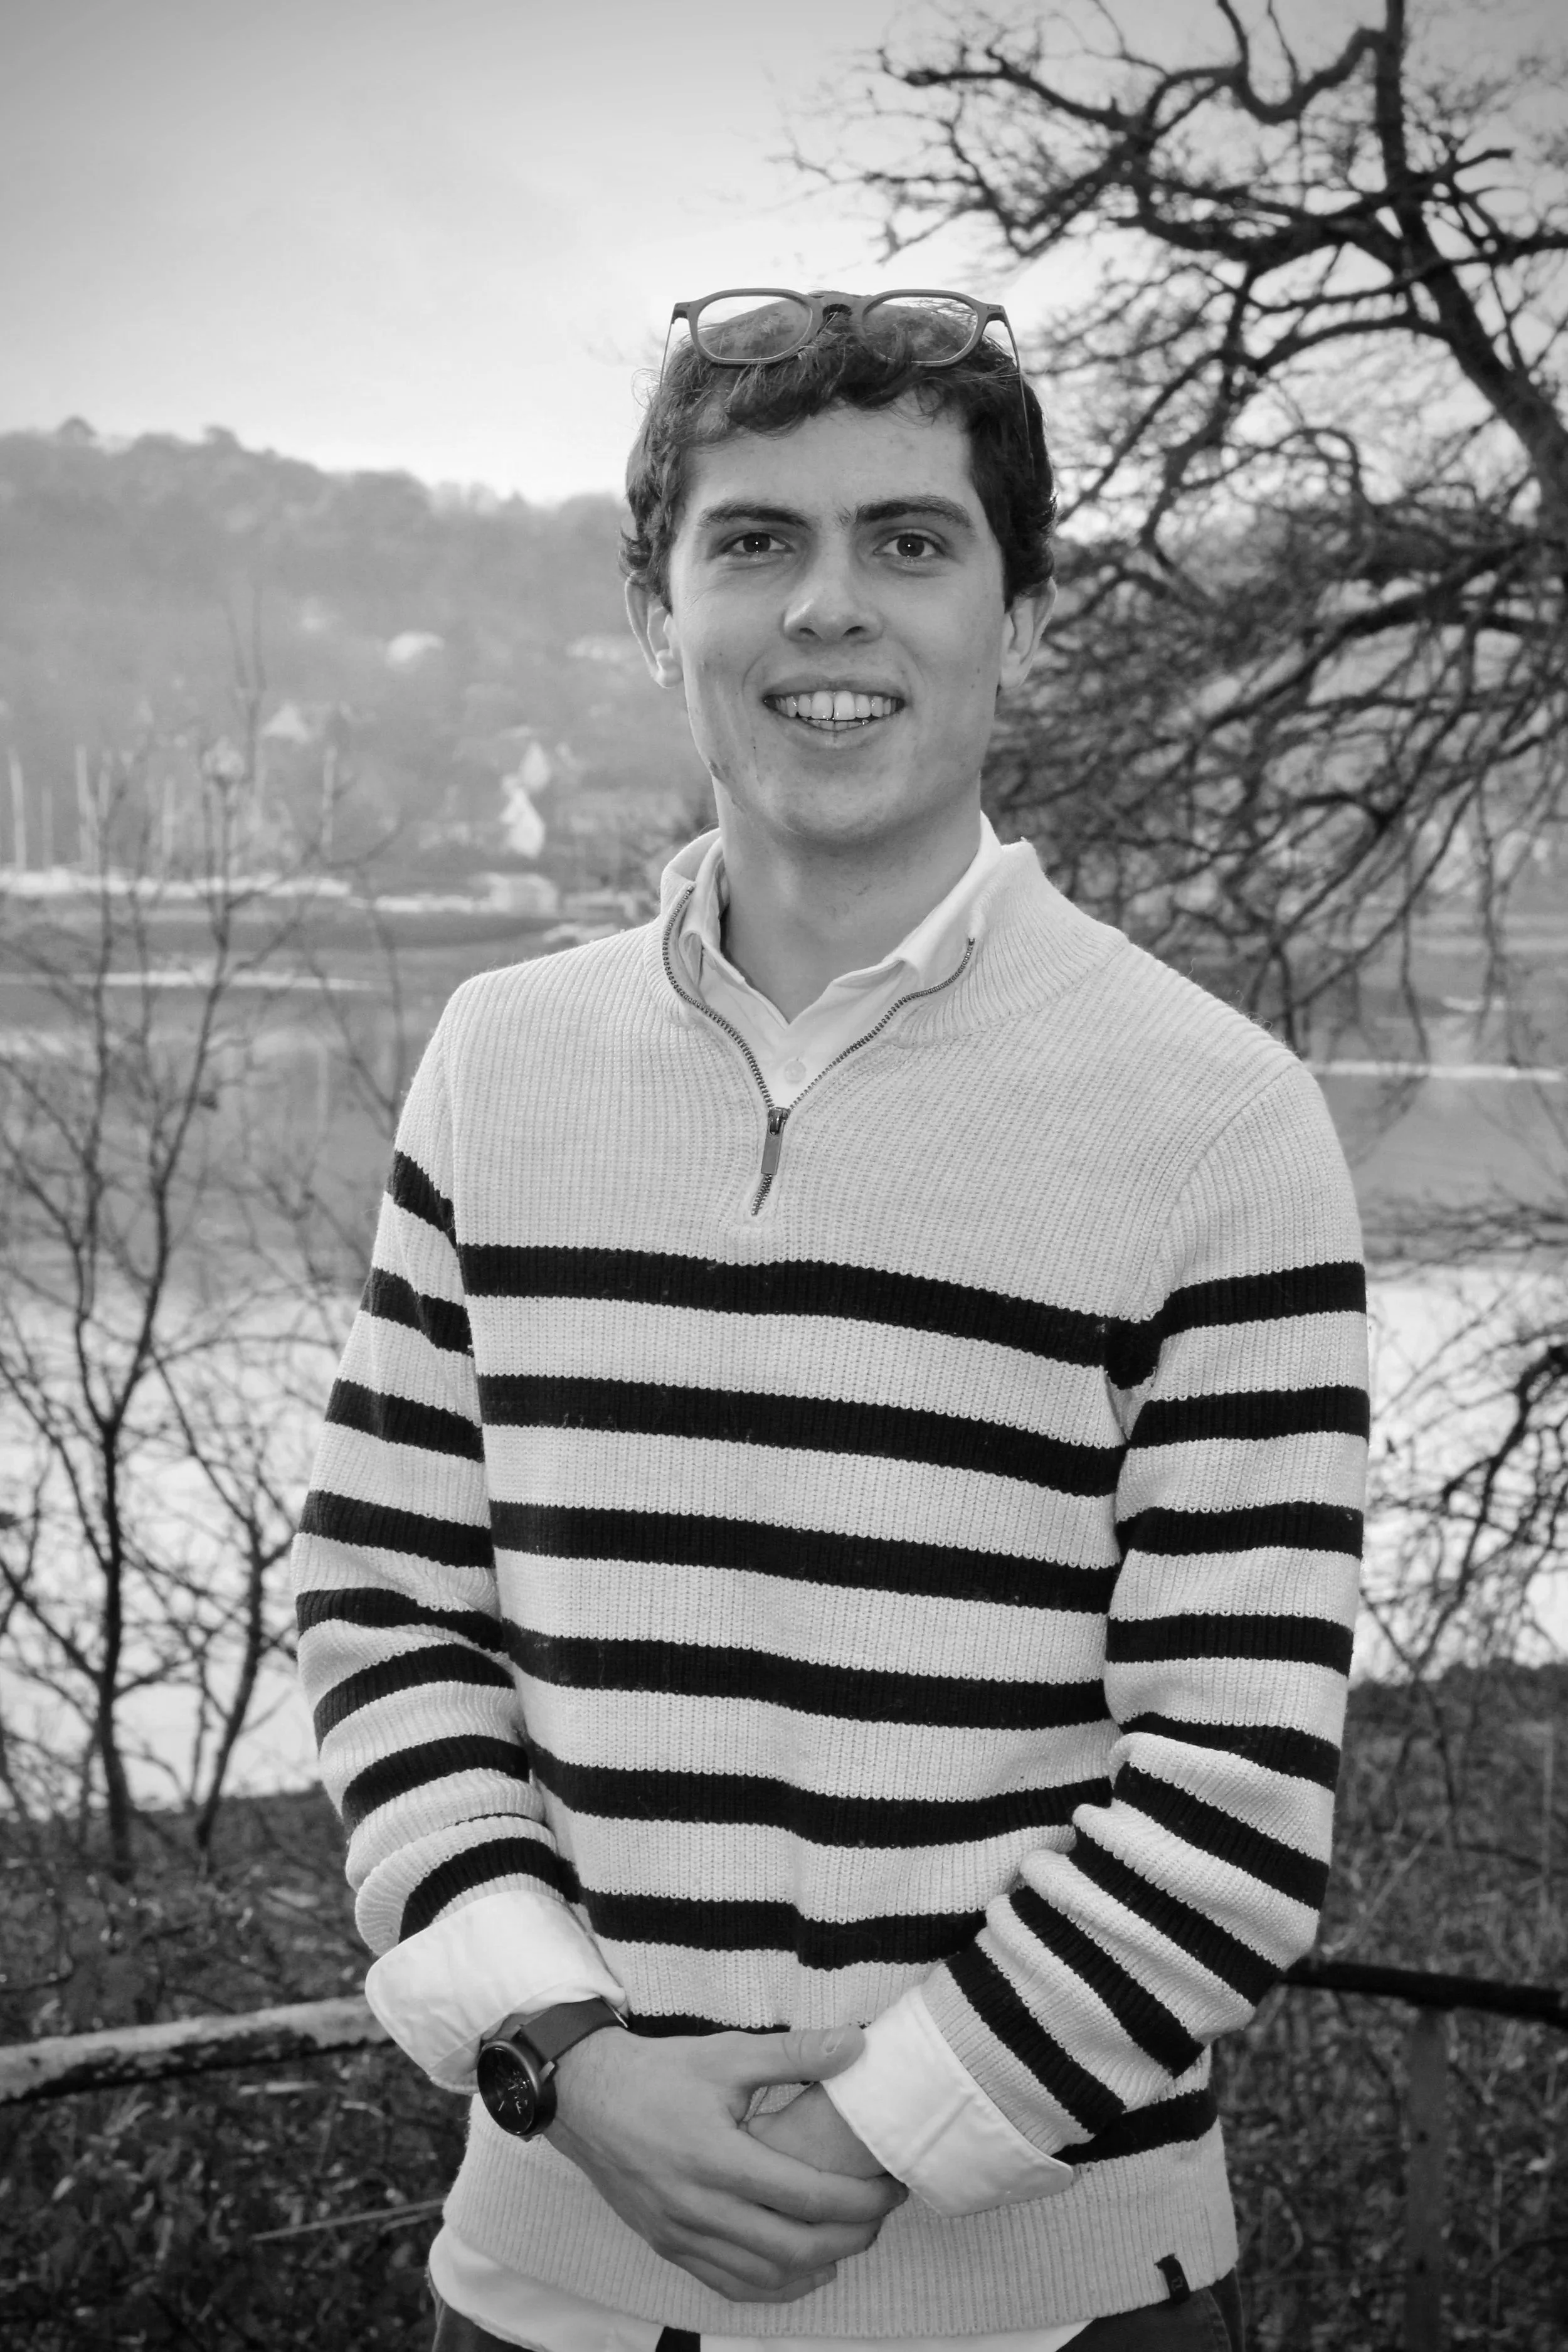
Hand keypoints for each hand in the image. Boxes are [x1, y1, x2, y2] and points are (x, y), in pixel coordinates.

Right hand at [546, 2023, 906, 2302]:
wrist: (586, 2097)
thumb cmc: (660, 2073)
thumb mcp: (727, 2053)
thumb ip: (795, 2053)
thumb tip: (856, 2046)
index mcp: (718, 2158)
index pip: (807, 2197)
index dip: (860, 2200)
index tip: (891, 2188)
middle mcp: (699, 2207)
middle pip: (794, 2248)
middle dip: (850, 2237)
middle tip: (880, 2215)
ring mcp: (680, 2234)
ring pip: (764, 2276)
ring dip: (816, 2266)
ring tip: (849, 2236)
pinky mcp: (667, 2245)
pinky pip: (728, 2284)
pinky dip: (772, 2285)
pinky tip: (799, 2269)